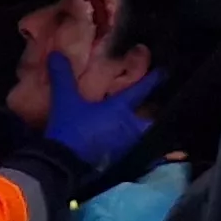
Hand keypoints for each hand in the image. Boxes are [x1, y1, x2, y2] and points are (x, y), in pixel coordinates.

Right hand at [42, 51, 160, 168]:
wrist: (63, 167)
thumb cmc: (70, 129)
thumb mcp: (64, 100)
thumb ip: (63, 76)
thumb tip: (56, 53)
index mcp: (120, 110)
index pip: (140, 91)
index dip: (152, 80)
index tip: (164, 73)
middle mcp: (128, 128)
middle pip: (149, 120)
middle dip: (154, 114)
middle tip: (158, 107)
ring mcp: (125, 148)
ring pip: (140, 136)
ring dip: (141, 129)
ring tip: (139, 123)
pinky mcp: (117, 163)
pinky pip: (129, 150)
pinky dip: (128, 144)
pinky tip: (120, 142)